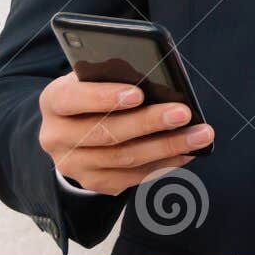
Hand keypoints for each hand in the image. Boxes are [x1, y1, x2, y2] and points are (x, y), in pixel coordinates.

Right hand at [37, 74, 213, 195]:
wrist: (74, 124)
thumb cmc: (95, 89)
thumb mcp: (96, 75)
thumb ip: (115, 73)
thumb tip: (157, 76)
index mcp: (54, 102)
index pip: (72, 99)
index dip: (103, 97)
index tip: (138, 93)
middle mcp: (56, 136)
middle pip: (105, 133)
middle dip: (148, 123)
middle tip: (183, 113)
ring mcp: (73, 164)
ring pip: (123, 158)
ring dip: (167, 147)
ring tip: (200, 134)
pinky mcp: (93, 182)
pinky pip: (132, 177)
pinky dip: (164, 163)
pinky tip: (187, 152)